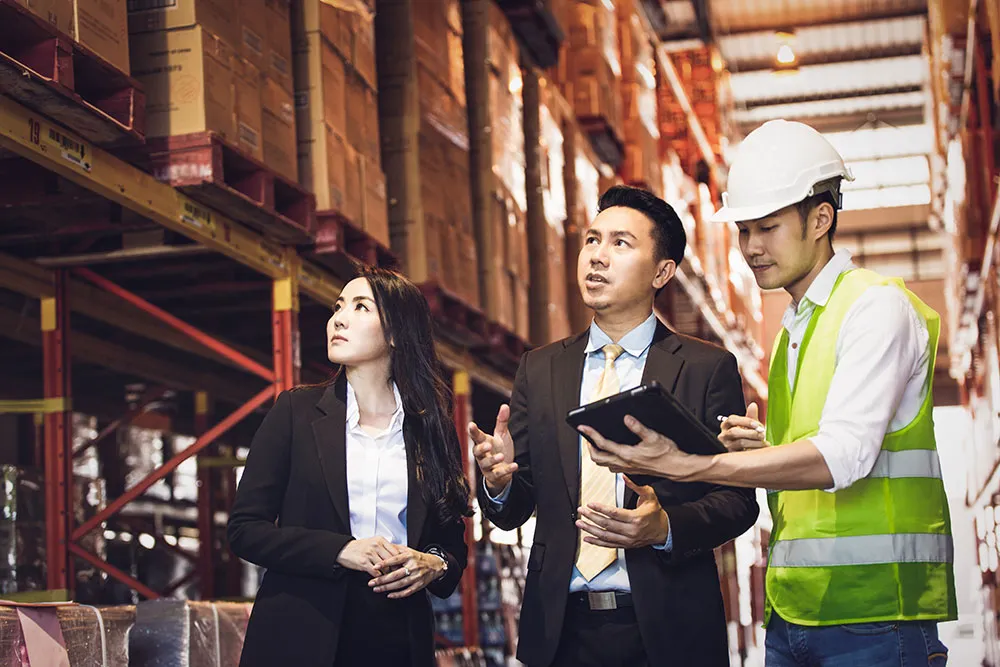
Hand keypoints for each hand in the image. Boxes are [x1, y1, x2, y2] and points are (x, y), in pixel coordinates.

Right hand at [336, 537, 404, 575]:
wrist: (344, 549)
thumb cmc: (360, 547)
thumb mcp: (374, 543)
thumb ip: (385, 548)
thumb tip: (398, 555)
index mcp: (380, 540)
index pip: (395, 551)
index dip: (400, 560)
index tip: (404, 566)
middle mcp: (376, 546)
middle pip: (392, 560)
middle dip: (396, 569)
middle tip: (399, 575)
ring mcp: (370, 554)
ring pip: (385, 567)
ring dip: (388, 575)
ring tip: (390, 579)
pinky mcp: (364, 563)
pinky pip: (376, 573)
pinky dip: (379, 577)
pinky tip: (380, 580)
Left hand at [368, 547, 446, 598]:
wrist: (434, 565)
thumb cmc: (418, 558)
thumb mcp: (409, 550)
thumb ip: (396, 550)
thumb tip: (383, 548)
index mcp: (409, 556)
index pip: (395, 559)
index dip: (384, 563)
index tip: (375, 566)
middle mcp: (413, 566)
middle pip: (395, 575)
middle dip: (382, 579)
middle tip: (371, 582)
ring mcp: (416, 577)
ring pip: (399, 584)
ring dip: (386, 588)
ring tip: (376, 589)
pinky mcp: (419, 585)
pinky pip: (407, 591)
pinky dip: (397, 594)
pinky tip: (389, 595)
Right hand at [469, 404, 517, 494]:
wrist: (503, 471)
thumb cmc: (500, 450)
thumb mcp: (501, 435)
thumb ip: (501, 422)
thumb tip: (504, 405)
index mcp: (483, 443)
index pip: (476, 436)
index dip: (473, 431)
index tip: (471, 425)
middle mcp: (482, 455)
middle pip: (476, 452)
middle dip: (481, 448)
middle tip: (487, 445)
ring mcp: (487, 466)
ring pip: (486, 464)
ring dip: (493, 460)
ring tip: (501, 456)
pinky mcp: (494, 476)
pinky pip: (498, 474)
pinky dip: (506, 470)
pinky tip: (514, 466)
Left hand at [576, 477, 669, 548]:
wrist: (663, 530)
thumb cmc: (655, 513)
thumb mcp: (649, 496)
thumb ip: (636, 486)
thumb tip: (624, 476)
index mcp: (636, 518)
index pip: (614, 513)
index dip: (600, 509)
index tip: (590, 504)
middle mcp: (631, 531)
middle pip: (607, 524)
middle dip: (592, 517)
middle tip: (582, 511)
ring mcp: (627, 540)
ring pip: (605, 536)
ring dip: (590, 530)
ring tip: (580, 523)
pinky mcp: (625, 545)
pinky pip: (608, 544)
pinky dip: (596, 542)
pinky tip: (587, 538)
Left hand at [580, 415, 696, 480]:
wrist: (675, 467)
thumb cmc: (667, 454)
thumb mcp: (653, 436)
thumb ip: (638, 427)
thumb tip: (627, 419)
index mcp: (627, 454)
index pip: (603, 444)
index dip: (591, 434)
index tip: (583, 428)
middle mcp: (624, 463)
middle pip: (598, 458)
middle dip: (590, 447)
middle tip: (588, 437)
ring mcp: (627, 469)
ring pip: (604, 465)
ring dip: (598, 455)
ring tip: (596, 444)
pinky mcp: (632, 471)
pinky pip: (613, 468)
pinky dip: (607, 460)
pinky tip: (611, 454)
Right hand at [718, 402, 768, 451]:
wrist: (743, 451)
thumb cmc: (745, 435)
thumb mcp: (747, 425)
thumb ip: (750, 416)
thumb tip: (753, 405)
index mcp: (725, 425)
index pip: (732, 420)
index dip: (745, 421)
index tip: (758, 424)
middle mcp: (723, 435)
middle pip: (734, 432)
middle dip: (751, 433)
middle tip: (763, 434)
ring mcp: (726, 446)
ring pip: (740, 443)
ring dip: (755, 442)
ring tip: (765, 443)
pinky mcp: (732, 455)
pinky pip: (744, 453)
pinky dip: (755, 450)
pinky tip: (762, 449)